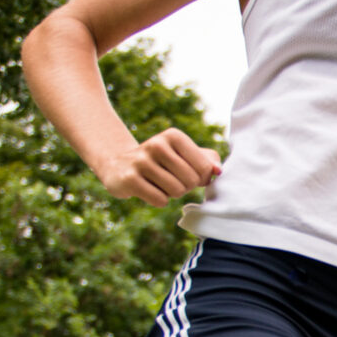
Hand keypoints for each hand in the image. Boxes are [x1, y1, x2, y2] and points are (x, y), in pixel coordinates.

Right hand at [98, 128, 220, 206]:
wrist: (119, 165)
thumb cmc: (162, 162)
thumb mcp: (184, 155)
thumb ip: (208, 160)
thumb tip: (218, 171)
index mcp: (173, 136)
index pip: (204, 168)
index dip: (201, 178)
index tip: (189, 174)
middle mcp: (156, 144)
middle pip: (191, 181)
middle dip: (186, 187)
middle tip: (172, 180)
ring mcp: (141, 160)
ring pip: (176, 191)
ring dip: (172, 194)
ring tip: (159, 183)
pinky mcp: (129, 179)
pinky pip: (160, 200)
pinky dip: (159, 200)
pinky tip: (148, 190)